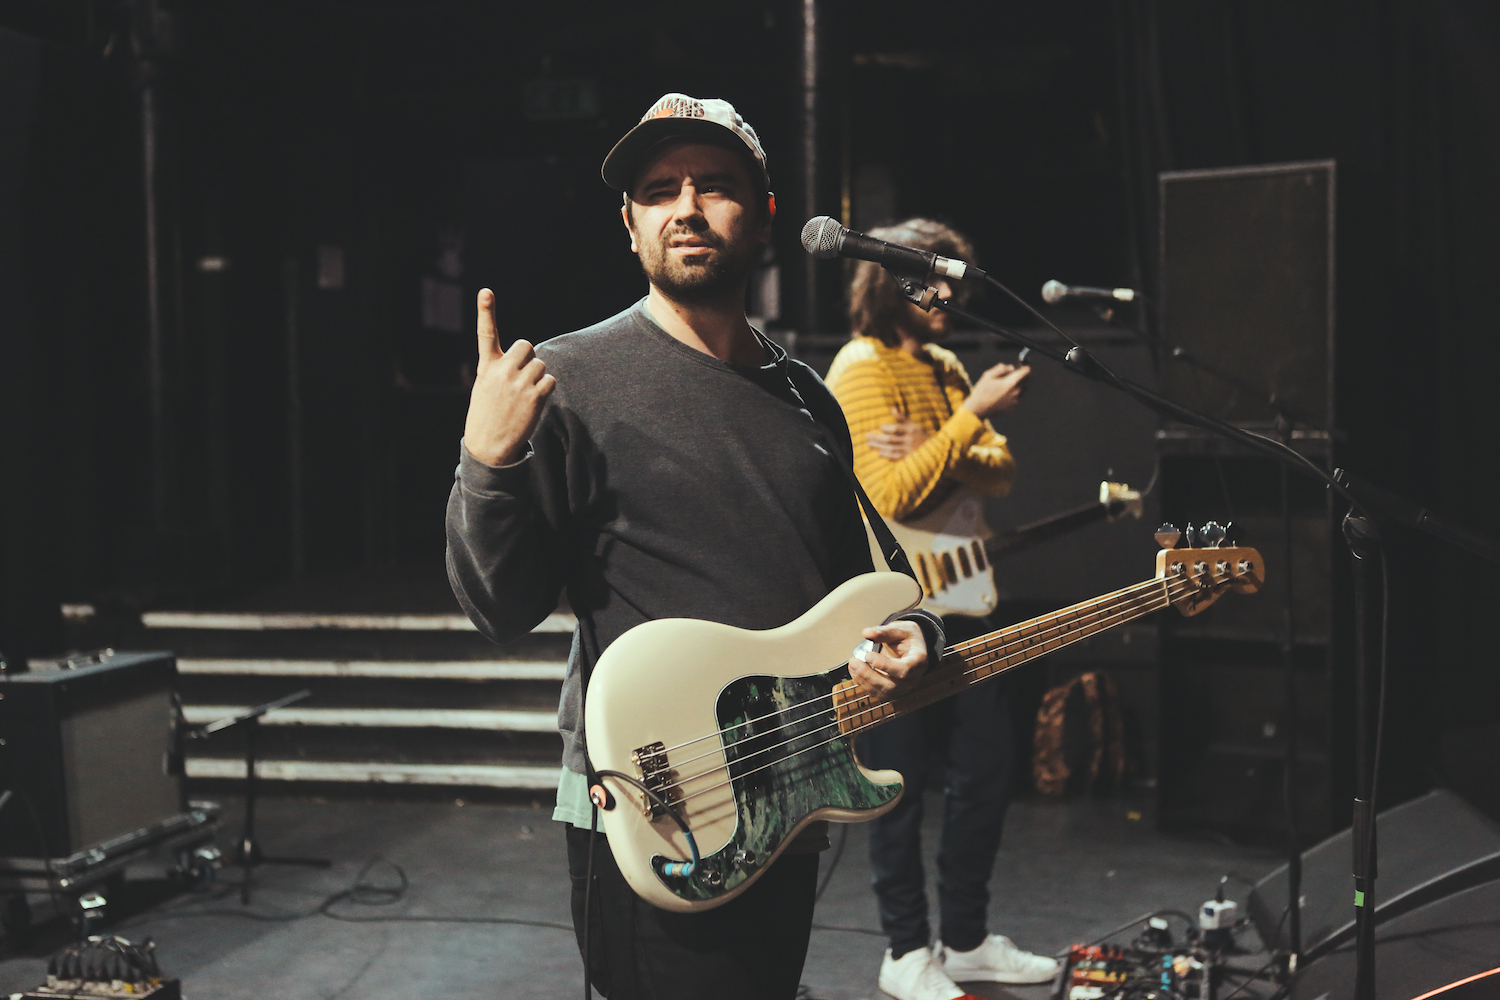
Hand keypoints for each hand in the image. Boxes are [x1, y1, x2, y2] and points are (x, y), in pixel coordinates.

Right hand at [463, 288, 556, 466]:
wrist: (489, 447)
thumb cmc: (487, 415)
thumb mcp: (484, 387)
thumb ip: (500, 369)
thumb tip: (526, 359)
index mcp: (486, 367)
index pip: (486, 334)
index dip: (486, 311)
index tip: (485, 292)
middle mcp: (501, 371)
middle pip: (526, 345)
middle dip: (528, 358)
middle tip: (520, 378)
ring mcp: (518, 383)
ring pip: (540, 364)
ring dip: (537, 377)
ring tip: (523, 395)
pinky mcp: (535, 396)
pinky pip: (550, 380)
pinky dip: (545, 389)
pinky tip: (533, 402)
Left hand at [848, 620, 928, 702]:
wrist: (912, 648)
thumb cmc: (908, 638)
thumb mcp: (900, 629)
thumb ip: (884, 632)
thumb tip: (867, 633)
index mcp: (918, 661)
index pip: (904, 670)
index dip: (885, 665)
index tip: (868, 656)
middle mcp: (912, 678)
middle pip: (892, 686)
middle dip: (869, 676)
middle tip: (854, 662)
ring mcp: (902, 687)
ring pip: (883, 692)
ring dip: (864, 681)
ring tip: (853, 665)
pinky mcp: (892, 691)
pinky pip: (877, 693)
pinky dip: (864, 684)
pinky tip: (856, 671)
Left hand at [866, 409, 930, 460]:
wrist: (929, 447)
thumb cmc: (917, 433)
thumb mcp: (911, 424)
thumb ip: (901, 417)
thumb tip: (892, 409)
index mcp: (910, 430)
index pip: (897, 429)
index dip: (888, 428)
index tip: (880, 427)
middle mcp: (908, 440)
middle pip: (891, 440)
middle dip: (878, 438)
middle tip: (867, 436)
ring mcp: (907, 450)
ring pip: (891, 448)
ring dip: (879, 447)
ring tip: (869, 444)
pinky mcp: (906, 457)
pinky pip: (895, 457)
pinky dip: (887, 456)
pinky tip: (878, 454)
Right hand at [962, 362, 1029, 419]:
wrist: (978, 410)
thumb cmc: (981, 391)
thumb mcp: (988, 375)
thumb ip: (1001, 368)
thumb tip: (1011, 368)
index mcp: (1011, 383)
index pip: (1026, 372)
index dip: (1025, 368)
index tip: (1022, 367)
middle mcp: (1016, 392)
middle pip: (1027, 381)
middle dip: (1023, 377)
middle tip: (1015, 375)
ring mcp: (1015, 401)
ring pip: (1023, 390)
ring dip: (1019, 386)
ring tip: (1006, 386)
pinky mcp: (1013, 407)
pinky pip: (1018, 398)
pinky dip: (1014, 394)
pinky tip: (1003, 395)